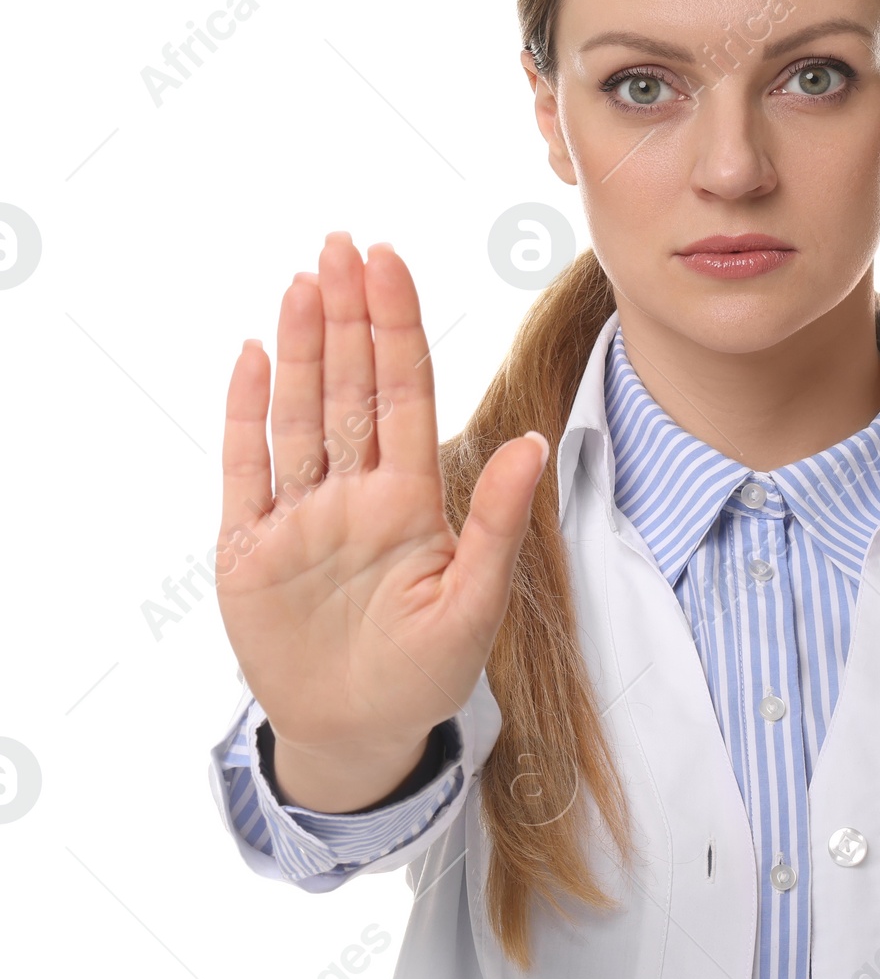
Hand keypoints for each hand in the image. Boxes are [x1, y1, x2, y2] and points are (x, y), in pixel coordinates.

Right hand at [216, 232, 545, 810]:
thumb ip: (497, 522)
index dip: (398, 328)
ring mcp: (301, 515)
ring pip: (301, 414)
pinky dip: (247, 414)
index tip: (392, 262)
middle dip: (350, 316)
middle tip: (343, 244)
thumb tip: (533, 441)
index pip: (405, 394)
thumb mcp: (474, 603)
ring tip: (304, 280)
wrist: (358, 735)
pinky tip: (254, 356)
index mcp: (411, 500)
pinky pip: (248, 469)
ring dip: (303, 347)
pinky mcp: (251, 548)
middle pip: (351, 387)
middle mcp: (355, 493)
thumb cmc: (426, 673)